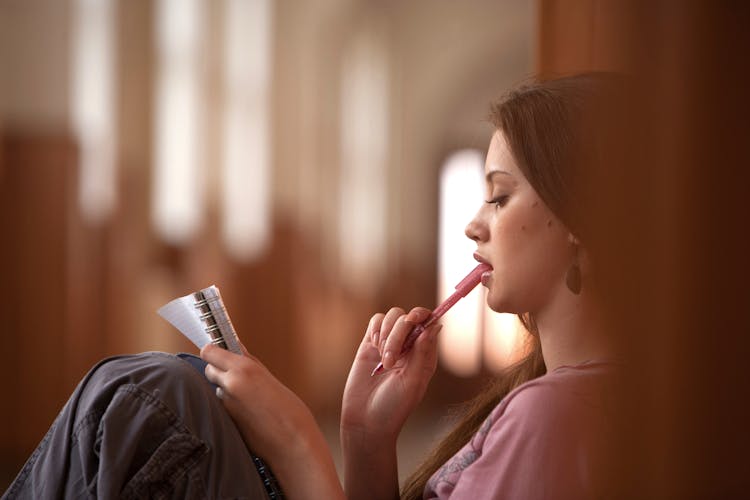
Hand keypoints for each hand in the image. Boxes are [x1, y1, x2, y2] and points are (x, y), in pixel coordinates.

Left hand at [201, 343, 343, 499]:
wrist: (293, 443)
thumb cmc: (289, 411)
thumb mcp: (269, 379)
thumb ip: (249, 365)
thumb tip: (235, 350)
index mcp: (243, 369)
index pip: (210, 351)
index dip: (212, 351)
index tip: (217, 351)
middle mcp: (230, 384)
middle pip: (209, 369)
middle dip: (218, 370)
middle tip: (234, 375)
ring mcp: (226, 404)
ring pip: (217, 388)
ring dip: (225, 390)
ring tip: (249, 399)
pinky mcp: (225, 420)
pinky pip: (222, 406)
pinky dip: (230, 406)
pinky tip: (248, 413)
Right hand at [341, 306, 440, 443]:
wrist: (366, 421)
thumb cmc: (394, 407)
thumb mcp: (413, 381)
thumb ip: (422, 352)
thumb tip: (435, 325)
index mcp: (425, 354)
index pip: (428, 322)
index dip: (423, 316)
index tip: (414, 320)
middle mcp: (409, 346)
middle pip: (408, 318)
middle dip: (399, 334)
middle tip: (391, 361)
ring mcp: (389, 343)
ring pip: (392, 317)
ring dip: (387, 335)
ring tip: (383, 360)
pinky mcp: (370, 343)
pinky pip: (376, 321)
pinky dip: (376, 330)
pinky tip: (374, 348)